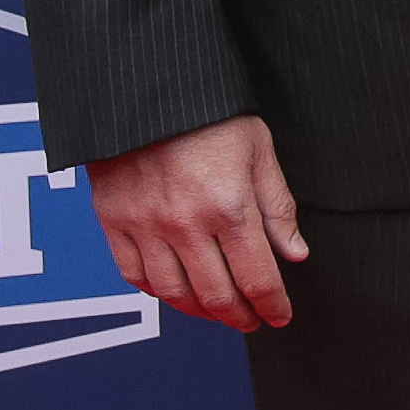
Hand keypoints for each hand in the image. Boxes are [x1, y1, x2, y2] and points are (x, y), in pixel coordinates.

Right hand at [89, 113, 306, 331]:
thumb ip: (277, 207)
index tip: (281, 316)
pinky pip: (133, 274)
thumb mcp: (259, 150)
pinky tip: (174, 291)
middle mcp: (185, 224)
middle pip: (217, 294)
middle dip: (240, 316)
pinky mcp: (113, 220)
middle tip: (252, 321)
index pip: (257, 278)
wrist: (146, 88)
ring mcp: (144, 225)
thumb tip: (295, 254)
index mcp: (229, 206)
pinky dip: (156, 292)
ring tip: (217, 311)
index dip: (273, 305)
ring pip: (174, 293)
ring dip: (200, 310)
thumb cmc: (212, 113)